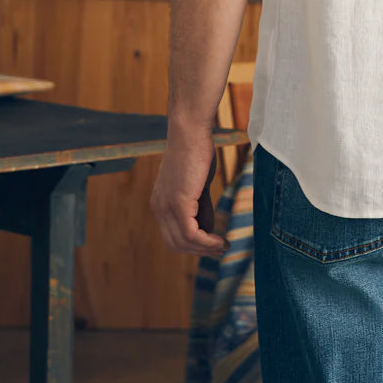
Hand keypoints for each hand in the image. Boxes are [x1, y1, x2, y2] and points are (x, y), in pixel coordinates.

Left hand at [150, 124, 228, 255]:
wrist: (190, 131)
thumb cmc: (196, 152)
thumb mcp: (197, 185)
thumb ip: (200, 208)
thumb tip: (208, 230)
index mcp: (160, 204)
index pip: (172, 237)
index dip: (193, 245)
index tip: (214, 245)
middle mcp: (158, 208)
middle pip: (176, 244)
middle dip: (199, 251)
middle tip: (221, 248)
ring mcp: (166, 207)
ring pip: (184, 242)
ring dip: (206, 248)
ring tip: (223, 245)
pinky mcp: (178, 203)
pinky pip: (191, 234)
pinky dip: (207, 241)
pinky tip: (220, 240)